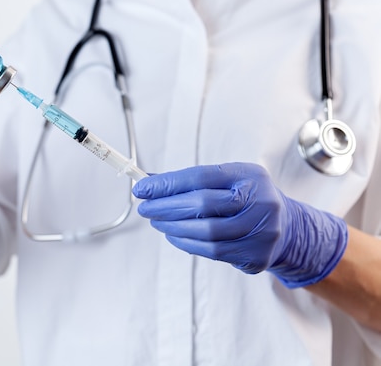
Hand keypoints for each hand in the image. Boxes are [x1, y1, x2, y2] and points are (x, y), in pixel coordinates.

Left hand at [133, 162, 347, 287]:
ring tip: (157, 222)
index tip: (143, 187)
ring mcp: (261, 231)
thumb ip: (191, 181)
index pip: (201, 177)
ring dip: (173, 227)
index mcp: (249, 176)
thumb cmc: (248, 199)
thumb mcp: (228, 180)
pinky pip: (213, 251)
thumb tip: (149, 181)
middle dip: (166, 206)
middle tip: (145, 207)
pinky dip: (187, 243)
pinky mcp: (256, 255)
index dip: (168, 183)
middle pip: (202, 204)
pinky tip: (173, 236)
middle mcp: (260, 201)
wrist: (288, 228)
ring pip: (206, 232)